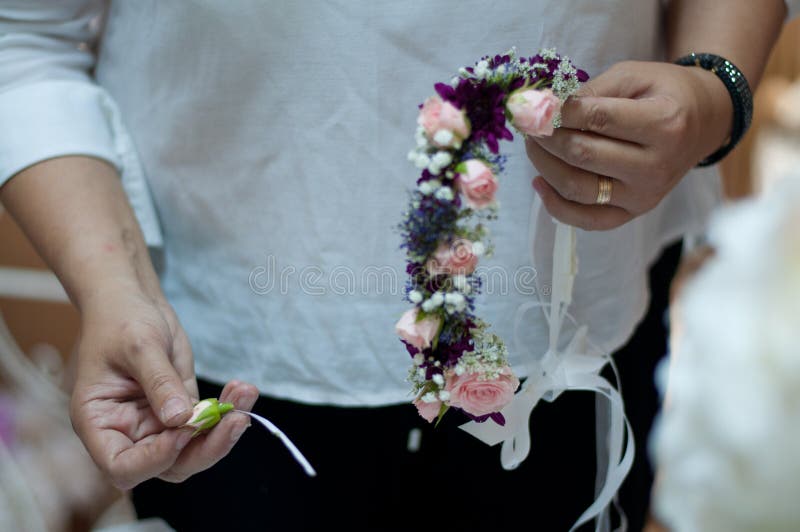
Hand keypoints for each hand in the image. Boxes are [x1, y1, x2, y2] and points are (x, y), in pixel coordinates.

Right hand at [70, 288, 258, 488]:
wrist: (133, 302)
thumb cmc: (120, 320)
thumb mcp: (139, 346)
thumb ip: (159, 382)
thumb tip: (181, 419)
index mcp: (99, 423)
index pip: (123, 466)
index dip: (155, 459)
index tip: (183, 429)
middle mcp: (127, 433)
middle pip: (168, 465)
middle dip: (206, 448)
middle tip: (236, 420)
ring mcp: (157, 425)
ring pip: (194, 450)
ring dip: (225, 430)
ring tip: (245, 394)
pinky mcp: (183, 410)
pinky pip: (209, 424)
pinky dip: (228, 410)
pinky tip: (243, 390)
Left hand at [527, 60, 731, 229]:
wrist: (702, 122)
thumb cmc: (664, 93)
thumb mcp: (634, 75)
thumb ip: (592, 90)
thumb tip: (545, 106)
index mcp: (664, 123)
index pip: (598, 118)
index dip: (559, 111)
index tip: (535, 103)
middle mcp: (656, 165)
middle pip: (583, 155)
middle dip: (546, 137)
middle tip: (529, 123)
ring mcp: (645, 195)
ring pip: (578, 188)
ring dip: (544, 165)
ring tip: (533, 144)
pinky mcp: (633, 212)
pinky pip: (587, 220)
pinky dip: (556, 205)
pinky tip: (540, 181)